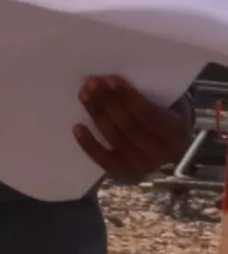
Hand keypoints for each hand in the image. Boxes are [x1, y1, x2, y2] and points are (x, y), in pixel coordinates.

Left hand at [73, 74, 188, 181]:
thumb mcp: (166, 101)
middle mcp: (163, 155)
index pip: (149, 116)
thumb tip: (116, 80)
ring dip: (97, 115)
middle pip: (129, 127)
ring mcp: (144, 167)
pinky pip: (105, 160)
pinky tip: (77, 127)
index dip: (128, 98)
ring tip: (84, 95)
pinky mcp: (126, 173)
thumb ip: (149, 93)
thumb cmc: (161, 112)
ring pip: (116, 139)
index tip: (110, 80)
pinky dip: (89, 145)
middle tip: (92, 83)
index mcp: (177, 133)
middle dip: (108, 102)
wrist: (166, 141)